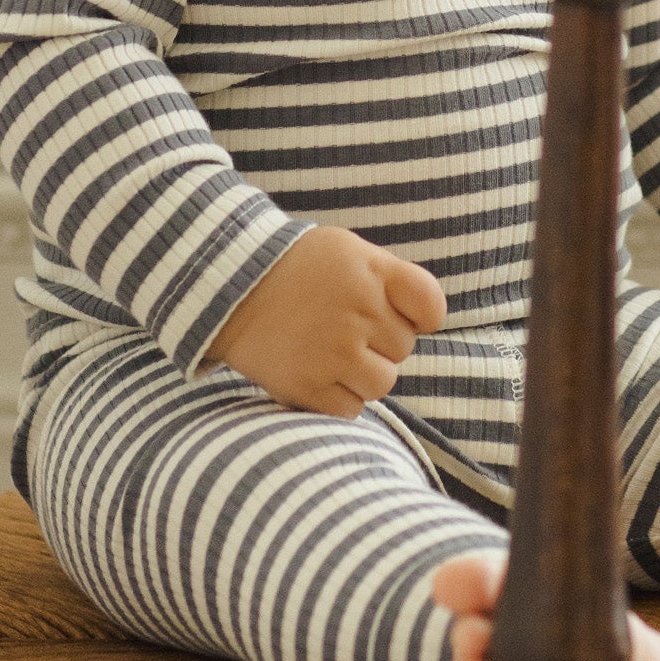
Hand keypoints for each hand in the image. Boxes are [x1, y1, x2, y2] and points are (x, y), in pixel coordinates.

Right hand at [204, 225, 445, 416]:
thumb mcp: (348, 252)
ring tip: (333, 352)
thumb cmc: (298, 269)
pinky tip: (319, 372)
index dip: (422, 316)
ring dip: (365, 373)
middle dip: (382, 341)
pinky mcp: (307, 386)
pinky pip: (352, 409)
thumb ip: (389, 279)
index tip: (403, 315)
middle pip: (404, 347)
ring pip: (383, 382)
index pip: (431, 306)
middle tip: (345, 326)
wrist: (228, 287)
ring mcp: (333, 352)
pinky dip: (340, 397)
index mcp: (371, 273)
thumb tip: (424, 321)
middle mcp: (357, 312)